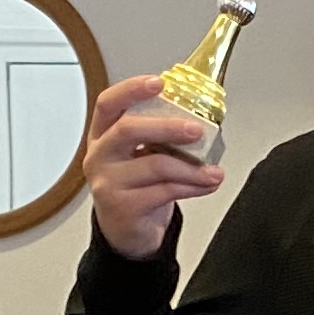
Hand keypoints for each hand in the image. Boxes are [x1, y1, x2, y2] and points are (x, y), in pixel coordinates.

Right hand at [82, 76, 226, 257]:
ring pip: (155, 165)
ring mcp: (108, 183)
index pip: (109, 103)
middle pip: (128, 130)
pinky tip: (206, 185)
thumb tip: (199, 115)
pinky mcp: (123, 207)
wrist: (126, 232)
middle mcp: (100, 156)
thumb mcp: (139, 155)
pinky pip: (164, 191)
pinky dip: (191, 187)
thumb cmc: (136, 187)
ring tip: (214, 172)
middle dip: (167, 126)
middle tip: (197, 130)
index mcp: (103, 135)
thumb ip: (158, 136)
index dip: (131, 89)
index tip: (159, 82)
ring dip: (192, 168)